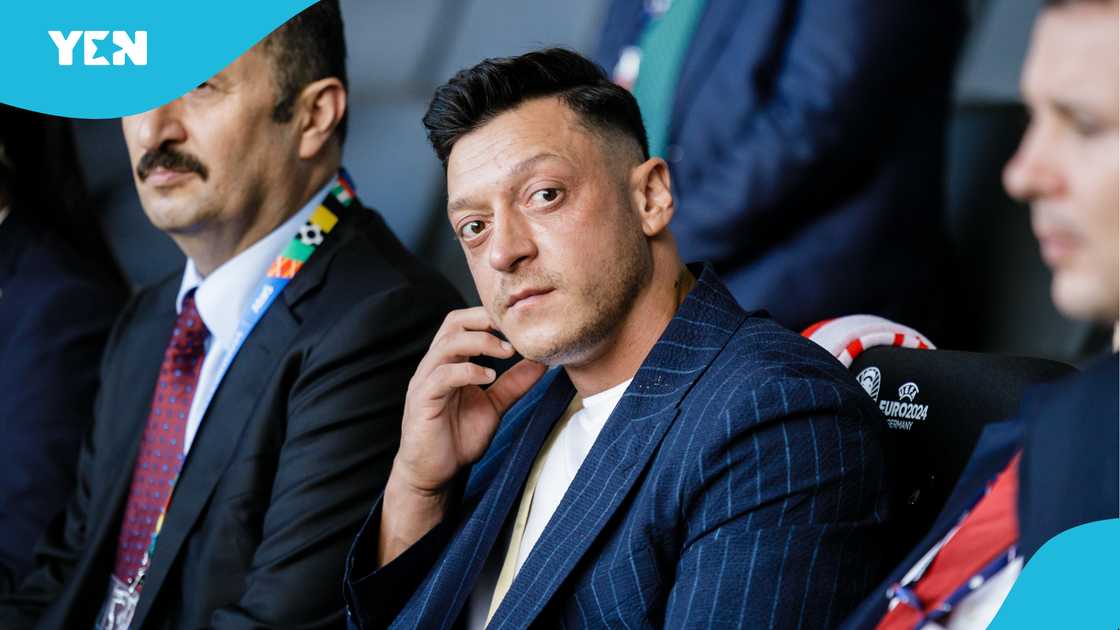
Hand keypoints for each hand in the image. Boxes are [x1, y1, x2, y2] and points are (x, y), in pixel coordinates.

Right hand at [379, 308, 545, 565]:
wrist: (434, 473)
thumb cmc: (459, 438)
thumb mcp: (494, 406)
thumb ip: (514, 383)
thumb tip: (541, 362)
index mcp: (449, 362)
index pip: (464, 323)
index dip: (489, 316)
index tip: (519, 324)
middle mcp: (434, 365)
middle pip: (453, 323)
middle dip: (484, 320)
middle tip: (513, 331)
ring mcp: (425, 381)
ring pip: (447, 344)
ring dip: (480, 343)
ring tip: (507, 352)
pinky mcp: (422, 401)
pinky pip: (441, 376)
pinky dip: (467, 371)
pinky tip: (489, 377)